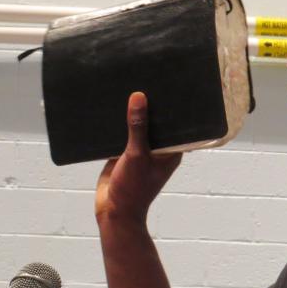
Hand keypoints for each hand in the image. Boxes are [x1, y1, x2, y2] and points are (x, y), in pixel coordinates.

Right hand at [95, 92, 181, 224]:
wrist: (113, 212)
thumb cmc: (134, 188)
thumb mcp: (137, 155)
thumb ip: (138, 127)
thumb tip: (139, 97)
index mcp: (171, 151)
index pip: (177, 123)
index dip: (174, 106)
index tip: (172, 83)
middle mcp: (158, 149)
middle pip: (155, 122)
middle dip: (150, 104)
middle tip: (147, 75)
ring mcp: (139, 151)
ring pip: (137, 126)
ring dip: (131, 113)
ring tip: (127, 83)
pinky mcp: (122, 153)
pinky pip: (120, 134)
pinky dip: (116, 123)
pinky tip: (109, 105)